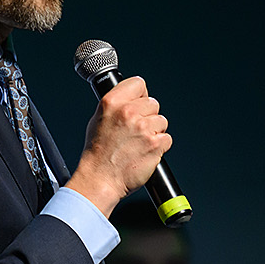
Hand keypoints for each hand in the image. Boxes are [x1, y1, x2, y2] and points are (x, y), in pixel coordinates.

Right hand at [67, 76, 170, 215]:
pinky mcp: (155, 144)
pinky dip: (160, 146)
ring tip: (140, 143)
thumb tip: (132, 99)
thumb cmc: (97, 154)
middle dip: (148, 116)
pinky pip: (167, 138)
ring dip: (155, 131)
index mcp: (112, 102)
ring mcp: (143, 128)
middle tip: (137, 131)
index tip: (139, 103)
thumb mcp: (98, 120)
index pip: (138, 83)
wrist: (100, 179)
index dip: (141, 95)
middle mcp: (128, 112)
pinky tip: (146, 152)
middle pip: (153, 103)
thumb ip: (117, 106)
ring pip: (162, 121)